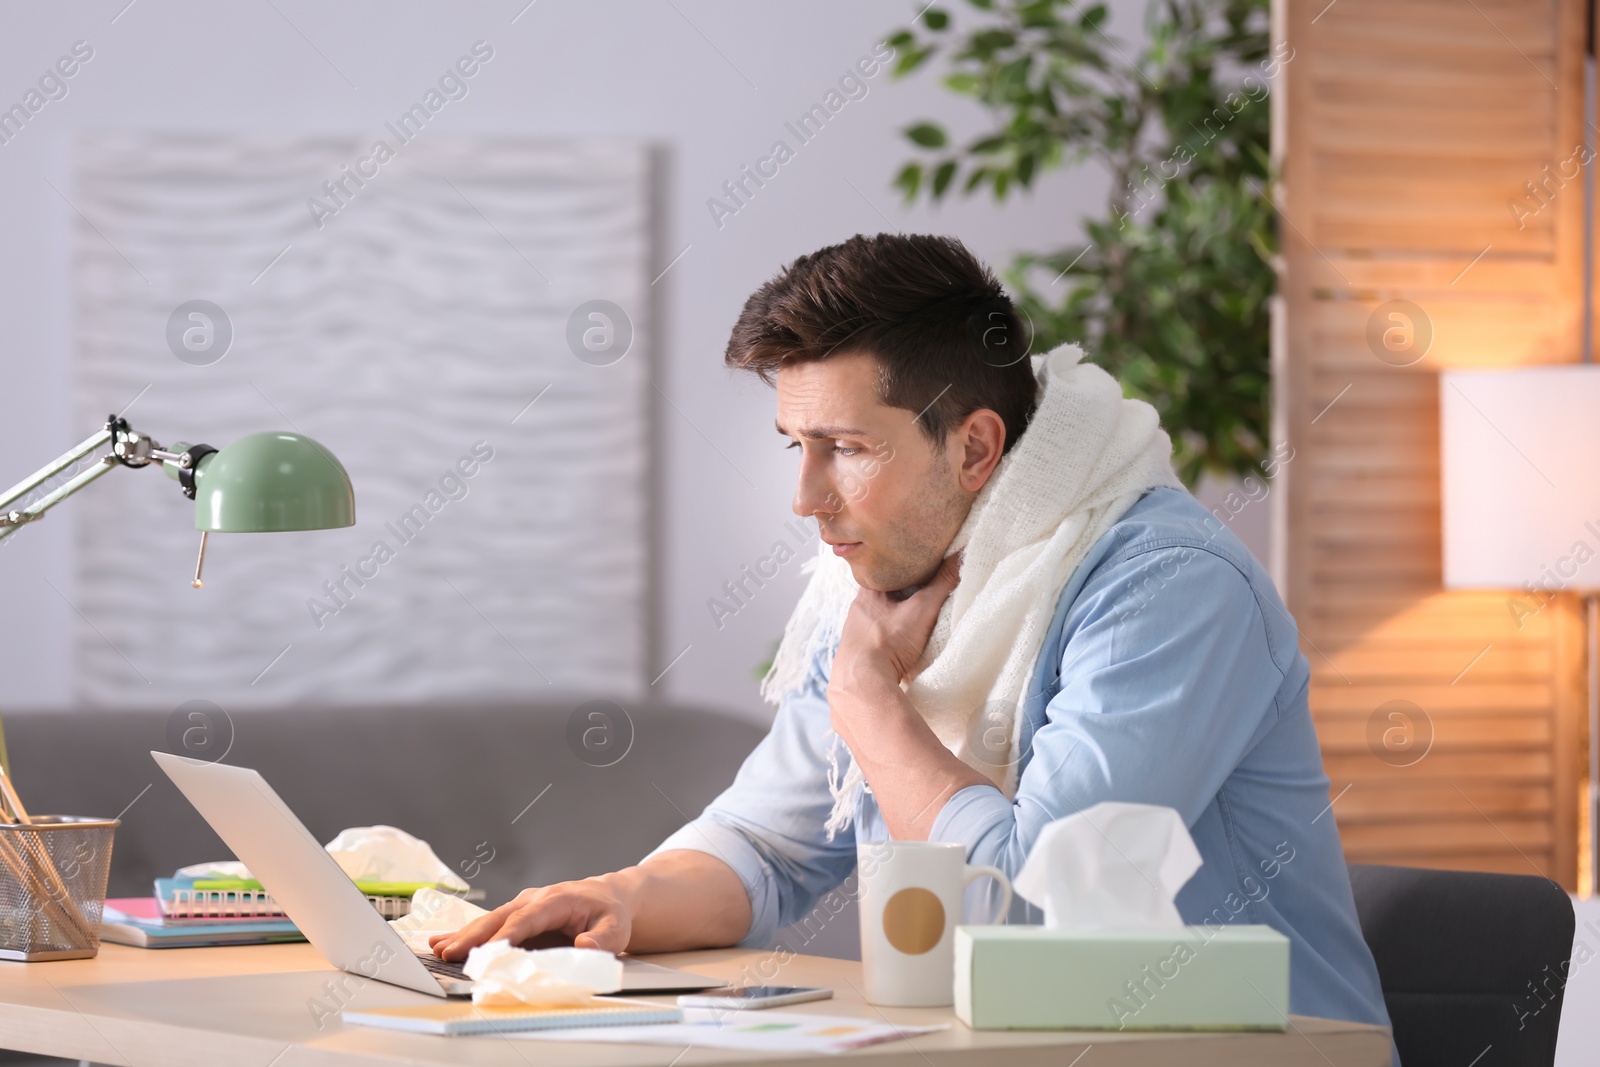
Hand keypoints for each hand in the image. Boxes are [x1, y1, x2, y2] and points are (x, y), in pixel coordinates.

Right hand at [428, 873, 633, 960]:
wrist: (608, 897)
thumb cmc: (610, 913)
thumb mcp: (615, 928)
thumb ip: (602, 939)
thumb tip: (585, 945)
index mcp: (556, 900)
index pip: (526, 919)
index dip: (506, 936)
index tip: (488, 953)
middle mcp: (534, 900)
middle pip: (499, 918)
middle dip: (473, 937)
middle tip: (449, 953)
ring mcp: (523, 907)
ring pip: (489, 922)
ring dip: (463, 936)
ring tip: (437, 949)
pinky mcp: (517, 918)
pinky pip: (490, 927)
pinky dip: (466, 935)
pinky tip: (443, 942)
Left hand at [831, 550, 962, 692]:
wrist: (862, 683)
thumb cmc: (887, 643)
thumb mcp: (921, 610)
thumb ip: (941, 584)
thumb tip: (958, 558)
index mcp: (868, 590)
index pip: (890, 569)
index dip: (909, 566)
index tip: (926, 566)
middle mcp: (858, 607)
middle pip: (887, 592)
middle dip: (905, 592)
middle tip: (926, 591)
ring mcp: (856, 629)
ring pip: (882, 614)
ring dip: (898, 615)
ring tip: (917, 616)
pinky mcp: (859, 650)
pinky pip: (878, 634)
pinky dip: (891, 633)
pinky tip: (902, 640)